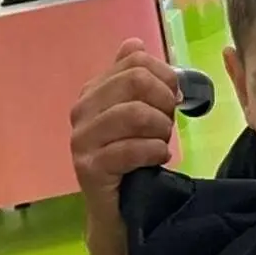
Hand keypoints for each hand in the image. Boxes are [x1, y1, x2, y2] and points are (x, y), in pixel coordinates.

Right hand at [71, 38, 179, 213]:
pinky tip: (157, 159)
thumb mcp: (137, 115)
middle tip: (169, 124)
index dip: (164, 76)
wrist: (118, 211)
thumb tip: (133, 43)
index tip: (174, 99)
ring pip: (134, 113)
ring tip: (161, 143)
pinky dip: (154, 152)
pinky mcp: (88, 167)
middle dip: (164, 102)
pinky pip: (130, 149)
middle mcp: (82, 110)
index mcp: (94, 91)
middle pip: (135, 81)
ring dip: (160, 129)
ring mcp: (82, 139)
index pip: (135, 61)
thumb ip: (134, 79)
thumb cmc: (131, 161)